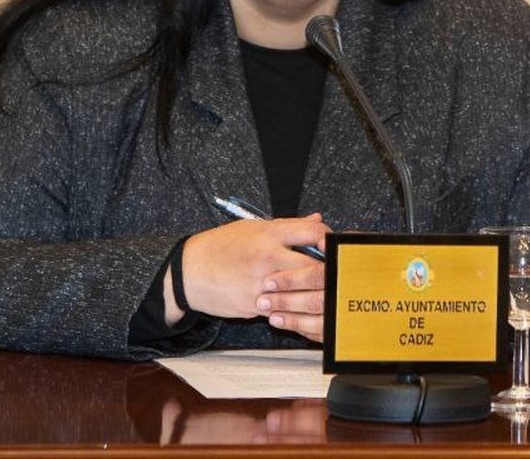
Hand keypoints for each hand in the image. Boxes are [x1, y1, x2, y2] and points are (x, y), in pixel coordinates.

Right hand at [174, 213, 327, 336]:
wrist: (188, 273)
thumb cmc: (220, 246)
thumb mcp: (252, 227)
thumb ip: (288, 226)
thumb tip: (317, 220)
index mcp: (269, 234)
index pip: (313, 232)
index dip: (330, 238)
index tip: (333, 244)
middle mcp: (268, 258)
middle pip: (316, 267)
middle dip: (332, 272)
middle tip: (341, 274)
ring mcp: (262, 284)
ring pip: (303, 294)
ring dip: (319, 295)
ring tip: (329, 294)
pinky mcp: (255, 306)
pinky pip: (285, 310)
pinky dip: (296, 310)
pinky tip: (305, 308)